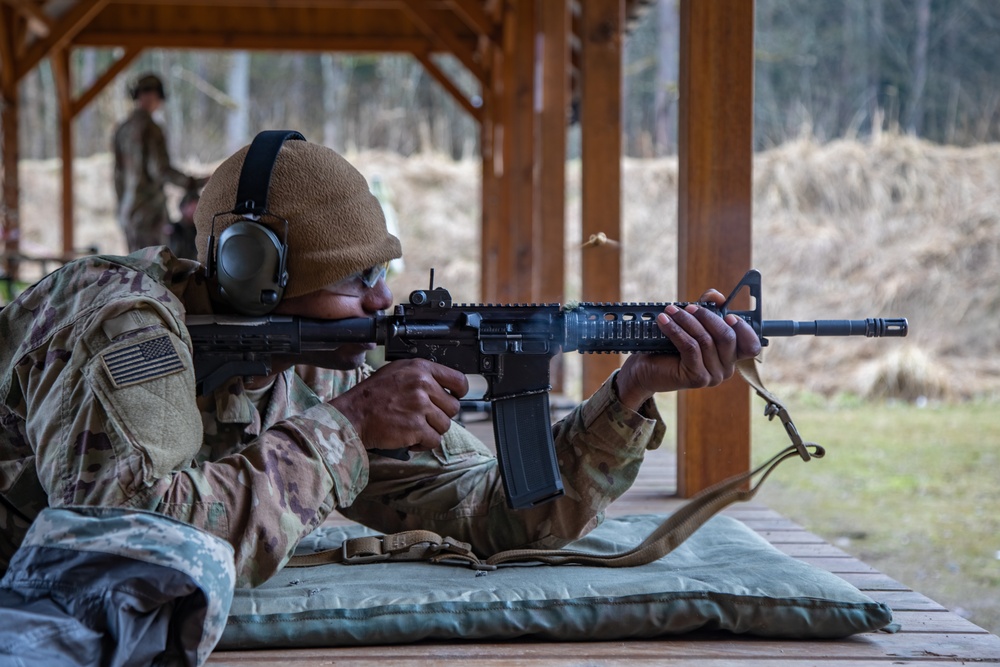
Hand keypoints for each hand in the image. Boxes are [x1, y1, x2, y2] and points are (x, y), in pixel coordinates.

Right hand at [328, 358, 468, 452]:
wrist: (353, 415)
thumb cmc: (372, 395)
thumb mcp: (397, 372)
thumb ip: (421, 376)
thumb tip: (443, 387)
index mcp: (420, 368)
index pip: (458, 380)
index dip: (459, 393)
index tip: (454, 398)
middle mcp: (422, 384)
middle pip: (453, 407)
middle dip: (440, 416)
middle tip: (423, 418)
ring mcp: (420, 406)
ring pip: (445, 425)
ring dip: (431, 430)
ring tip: (413, 428)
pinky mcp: (416, 427)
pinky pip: (434, 440)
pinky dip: (423, 443)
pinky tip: (410, 438)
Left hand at [614, 289, 761, 410]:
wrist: (646, 368)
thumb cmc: (670, 346)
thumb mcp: (692, 323)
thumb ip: (708, 308)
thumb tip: (717, 296)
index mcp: (731, 356)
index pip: (751, 346)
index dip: (744, 329)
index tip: (730, 315)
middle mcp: (726, 369)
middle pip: (727, 337)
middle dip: (707, 317)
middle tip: (688, 306)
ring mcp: (713, 376)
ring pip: (705, 340)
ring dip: (686, 321)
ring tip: (670, 311)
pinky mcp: (697, 378)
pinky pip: (690, 348)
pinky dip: (676, 330)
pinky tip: (664, 321)